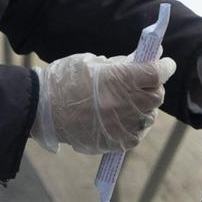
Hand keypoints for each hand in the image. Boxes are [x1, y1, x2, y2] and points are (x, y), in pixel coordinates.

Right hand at [31, 52, 174, 154]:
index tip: (163, 62)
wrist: (37, 109)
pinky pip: (137, 134)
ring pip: (149, 115)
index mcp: (120, 79)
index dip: (164, 66)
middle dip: (153, 86)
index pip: (157, 72)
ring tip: (129, 100)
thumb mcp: (93, 62)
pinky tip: (125, 118)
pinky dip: (136, 125)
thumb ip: (122, 63)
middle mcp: (124, 104)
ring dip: (145, 106)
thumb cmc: (63, 80)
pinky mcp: (114, 142)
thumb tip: (145, 58)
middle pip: (156, 95)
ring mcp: (120, 125)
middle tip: (143, 81)